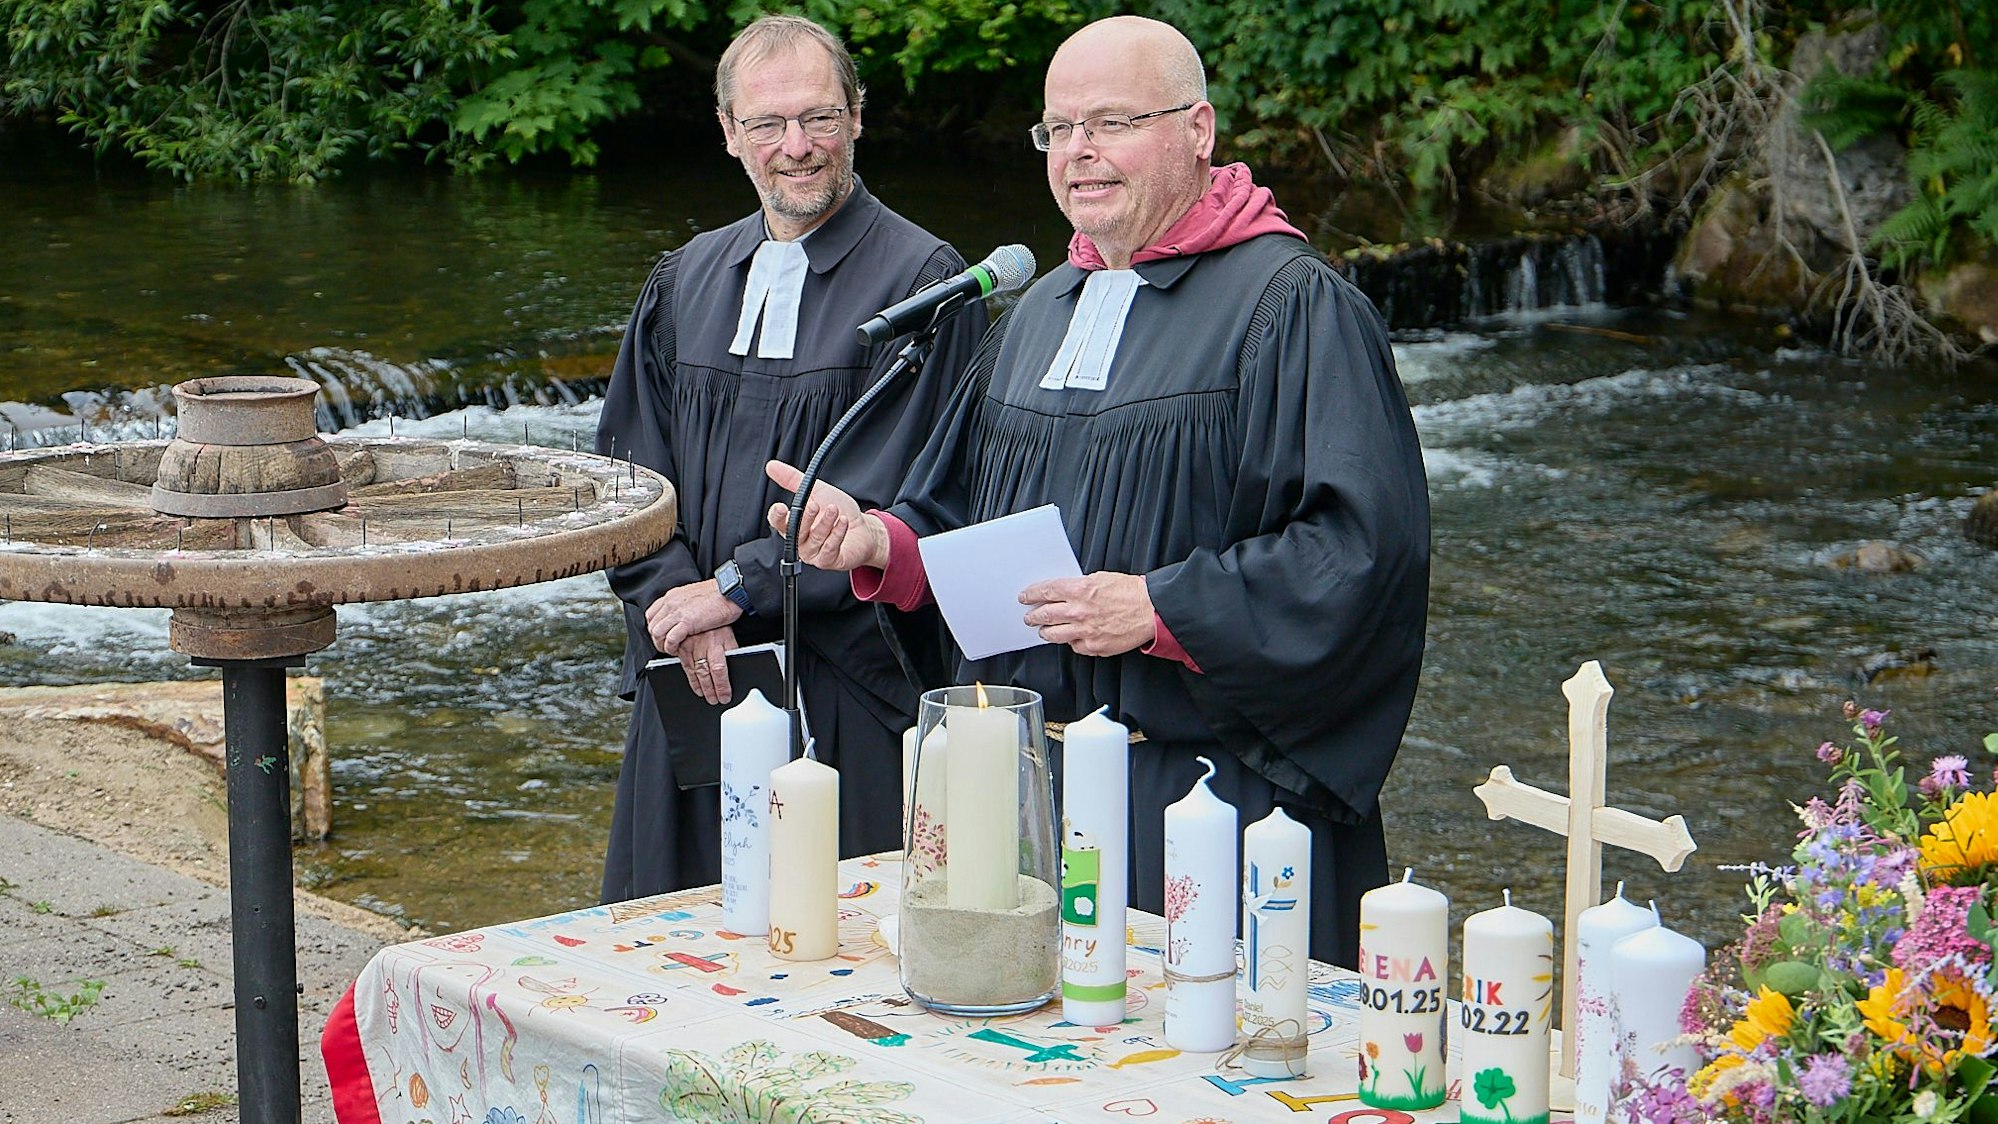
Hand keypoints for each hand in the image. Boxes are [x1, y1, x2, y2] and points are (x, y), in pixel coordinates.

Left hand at [645, 578, 742, 655]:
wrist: (729, 592)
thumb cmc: (719, 594)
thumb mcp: (694, 595)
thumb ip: (683, 604)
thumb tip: (681, 615)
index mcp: (672, 596)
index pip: (651, 614)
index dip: (654, 628)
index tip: (662, 635)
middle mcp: (671, 603)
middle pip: (652, 625)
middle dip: (657, 639)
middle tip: (665, 646)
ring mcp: (677, 612)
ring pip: (657, 633)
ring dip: (662, 645)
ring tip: (671, 650)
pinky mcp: (686, 622)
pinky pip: (670, 639)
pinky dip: (671, 647)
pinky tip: (677, 650)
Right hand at [675, 624, 738, 704]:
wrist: (704, 608)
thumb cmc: (718, 624)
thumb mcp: (729, 636)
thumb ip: (731, 652)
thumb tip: (736, 670)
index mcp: (717, 643)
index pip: (719, 669)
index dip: (722, 685)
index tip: (725, 696)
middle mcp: (702, 645)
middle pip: (705, 673)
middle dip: (711, 690)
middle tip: (715, 700)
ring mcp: (690, 646)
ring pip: (694, 672)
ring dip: (700, 687)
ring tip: (706, 696)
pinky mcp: (681, 647)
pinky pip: (685, 666)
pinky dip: (690, 679)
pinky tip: (695, 686)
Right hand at [764, 459, 889, 571]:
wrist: (863, 528)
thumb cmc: (839, 511)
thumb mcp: (816, 490)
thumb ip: (793, 480)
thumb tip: (772, 466)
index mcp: (793, 525)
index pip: (778, 523)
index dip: (777, 517)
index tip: (781, 507)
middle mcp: (801, 541)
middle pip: (795, 532)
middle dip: (806, 517)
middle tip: (816, 505)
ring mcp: (814, 553)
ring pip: (814, 539)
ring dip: (826, 522)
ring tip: (835, 510)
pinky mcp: (828, 561)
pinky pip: (829, 549)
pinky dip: (837, 534)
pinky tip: (843, 522)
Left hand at [1019, 572, 1155, 657]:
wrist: (1151, 610)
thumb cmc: (1130, 592)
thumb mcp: (1101, 578)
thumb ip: (1079, 586)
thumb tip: (1064, 592)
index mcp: (1080, 590)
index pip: (1045, 592)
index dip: (1031, 594)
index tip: (1025, 597)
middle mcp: (1079, 611)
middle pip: (1044, 615)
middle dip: (1033, 616)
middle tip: (1030, 616)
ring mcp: (1085, 631)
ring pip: (1054, 635)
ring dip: (1046, 632)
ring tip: (1044, 630)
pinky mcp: (1094, 646)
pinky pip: (1074, 646)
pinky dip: (1071, 642)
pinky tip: (1071, 637)